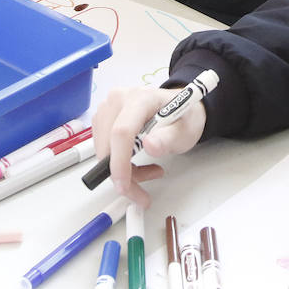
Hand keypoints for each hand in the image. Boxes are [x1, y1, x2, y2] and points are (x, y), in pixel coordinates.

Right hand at [91, 85, 206, 207]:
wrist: (180, 109)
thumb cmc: (182, 117)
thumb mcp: (185, 130)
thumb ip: (168, 138)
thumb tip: (150, 145)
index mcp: (141, 98)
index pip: (122, 131)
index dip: (119, 161)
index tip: (125, 185)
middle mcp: (119, 99)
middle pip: (108, 144)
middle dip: (122, 174)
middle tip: (142, 190)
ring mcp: (108, 108)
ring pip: (103, 151)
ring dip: (122, 170)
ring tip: (148, 170)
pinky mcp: (103, 120)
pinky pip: (103, 149)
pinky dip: (118, 163)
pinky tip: (136, 162)